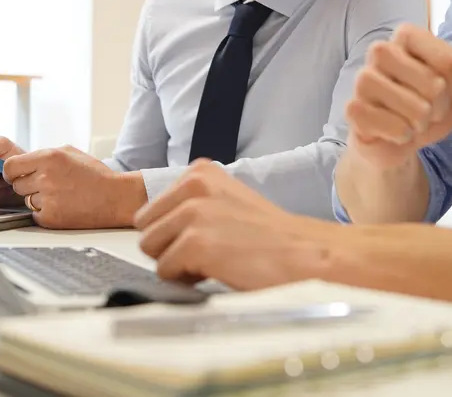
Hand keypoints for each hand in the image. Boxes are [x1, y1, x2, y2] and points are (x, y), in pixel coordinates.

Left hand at [3, 146, 145, 229]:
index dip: (12, 172)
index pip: (10, 166)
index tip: (17, 175)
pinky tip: (62, 206)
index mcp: (49, 157)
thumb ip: (43, 155)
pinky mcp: (50, 218)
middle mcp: (45, 177)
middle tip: (47, 186)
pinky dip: (45, 212)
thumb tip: (21, 162)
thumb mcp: (69, 153)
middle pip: (16, 185)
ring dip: (38, 199)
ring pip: (26, 200)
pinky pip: (35, 215)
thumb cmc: (95, 175)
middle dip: (28, 185)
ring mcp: (47, 199)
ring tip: (59, 196)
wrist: (115, 198)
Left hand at [134, 161, 335, 289]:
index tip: (202, 237)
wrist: (305, 254)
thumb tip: (158, 228)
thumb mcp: (227, 200)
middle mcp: (193, 186)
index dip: (172, 232)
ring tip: (212, 261)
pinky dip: (185, 279)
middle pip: (146, 228)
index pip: (151, 209)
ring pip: (150, 249)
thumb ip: (192, 204)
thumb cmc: (270, 236)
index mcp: (199, 172)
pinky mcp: (195, 242)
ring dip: (176, 263)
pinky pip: (165, 271)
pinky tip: (216, 271)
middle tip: (205, 253)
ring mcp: (193, 213)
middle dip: (168, 247)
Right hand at [345, 23, 451, 169]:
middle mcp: (380, 51)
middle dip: (440, 107)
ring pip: (416, 108)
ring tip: (411, 121)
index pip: (450, 61)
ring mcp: (362, 79)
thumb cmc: (428, 104)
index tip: (446, 89)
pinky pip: (395, 127)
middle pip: (435, 84)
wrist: (398, 138)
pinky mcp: (353, 108)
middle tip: (427, 109)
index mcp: (407, 36)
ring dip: (421, 123)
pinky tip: (395, 132)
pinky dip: (403, 136)